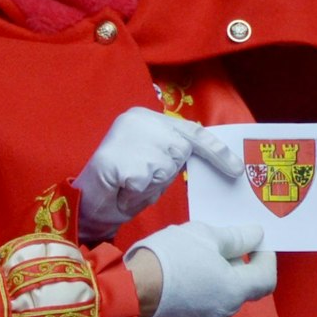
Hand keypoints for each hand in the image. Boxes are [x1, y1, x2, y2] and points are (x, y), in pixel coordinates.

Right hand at [74, 107, 243, 242]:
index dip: (216, 151)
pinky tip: (119, 188)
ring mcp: (128, 136)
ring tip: (127, 184)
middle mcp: (139, 119)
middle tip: (138, 178)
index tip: (237, 169)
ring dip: (150, 184)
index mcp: (146, 117)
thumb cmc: (119, 184)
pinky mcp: (118, 157)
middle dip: (167, 172)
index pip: (192, 131)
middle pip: (180, 151)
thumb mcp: (153, 162)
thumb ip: (174, 154)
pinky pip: (145, 182)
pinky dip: (135, 192)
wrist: (79, 199)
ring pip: (165, 168)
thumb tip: (215, 158)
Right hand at [128, 221, 275, 316]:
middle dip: (235, 264)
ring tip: (193, 256)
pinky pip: (201, 305)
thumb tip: (257, 236)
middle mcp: (224, 312)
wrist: (129, 291)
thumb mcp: (206, 236)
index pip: (266, 278)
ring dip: (215, 277)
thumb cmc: (172, 258)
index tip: (255, 242)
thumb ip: (237, 238)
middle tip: (217, 243)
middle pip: (241, 286)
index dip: (266, 257)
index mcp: (235, 291)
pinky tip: (180, 274)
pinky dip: (199, 289)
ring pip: (219, 295)